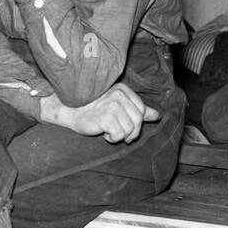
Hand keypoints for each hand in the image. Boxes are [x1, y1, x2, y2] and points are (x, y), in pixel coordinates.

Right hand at [45, 82, 160, 143]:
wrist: (70, 111)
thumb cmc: (93, 109)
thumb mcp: (117, 106)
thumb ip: (138, 109)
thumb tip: (157, 115)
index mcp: (123, 90)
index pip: (142, 110)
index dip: (136, 123)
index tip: (126, 127)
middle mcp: (119, 95)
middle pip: (138, 121)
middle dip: (130, 132)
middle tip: (119, 134)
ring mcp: (112, 106)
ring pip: (129, 130)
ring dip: (120, 135)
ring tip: (109, 131)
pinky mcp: (105, 117)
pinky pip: (119, 135)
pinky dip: (112, 138)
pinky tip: (104, 133)